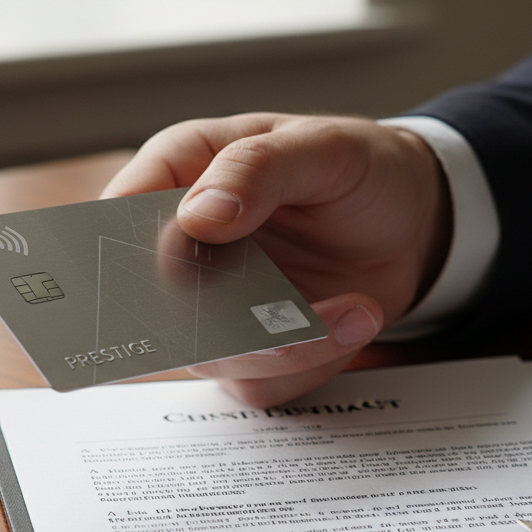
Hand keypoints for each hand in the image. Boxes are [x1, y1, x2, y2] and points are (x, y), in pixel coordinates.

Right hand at [101, 113, 451, 406]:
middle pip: (150, 307)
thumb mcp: (320, 147)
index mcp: (177, 175)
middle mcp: (181, 248)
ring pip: (207, 357)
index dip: (129, 253)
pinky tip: (357, 319)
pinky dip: (312, 362)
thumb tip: (197, 216)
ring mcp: (211, 306)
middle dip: (214, 325)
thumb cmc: (357, 168)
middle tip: (284, 318)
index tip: (178, 272)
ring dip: (285, 347)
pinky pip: (258, 383)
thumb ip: (255, 170)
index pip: (116, 217)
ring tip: (358, 308)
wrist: (415, 220)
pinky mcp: (250, 351)